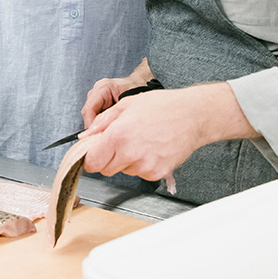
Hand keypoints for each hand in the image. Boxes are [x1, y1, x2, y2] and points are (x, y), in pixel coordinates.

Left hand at [81, 83, 248, 182]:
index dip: (89, 157)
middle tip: (120, 142)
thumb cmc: (162, 106)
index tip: (93, 153)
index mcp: (118, 135)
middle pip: (105, 169)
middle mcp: (130, 154)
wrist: (192, 115)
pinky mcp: (157, 173)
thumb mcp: (126, 105)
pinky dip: (142, 164)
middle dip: (107, 158)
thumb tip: (85, 137)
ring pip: (123, 171)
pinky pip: (140, 173)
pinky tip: (151, 148)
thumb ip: (102, 123)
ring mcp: (144, 166)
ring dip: (126, 160)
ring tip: (141, 140)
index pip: (91, 161)